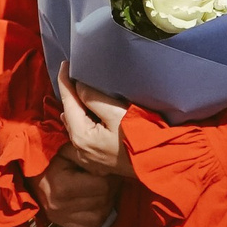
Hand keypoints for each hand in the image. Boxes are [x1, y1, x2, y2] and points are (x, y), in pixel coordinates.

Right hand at [33, 154, 117, 226]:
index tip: (108, 170)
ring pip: (101, 215)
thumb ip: (84, 153)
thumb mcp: (65, 153)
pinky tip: (94, 205)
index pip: (102, 185)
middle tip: (109, 179)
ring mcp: (63, 220)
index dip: (110, 176)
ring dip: (106, 202)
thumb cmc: (50, 165)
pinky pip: (93, 226)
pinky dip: (98, 216)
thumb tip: (105, 157)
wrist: (30, 184)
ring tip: (102, 191)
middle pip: (103, 200)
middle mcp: (61, 206)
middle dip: (111, 188)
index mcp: (62, 186)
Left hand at [57, 66, 133, 180]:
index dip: (65, 82)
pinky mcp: (98, 161)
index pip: (68, 102)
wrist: (163, 162)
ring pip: (75, 127)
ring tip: (76, 91)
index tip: (64, 64)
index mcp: (81, 136)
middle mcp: (80, 149)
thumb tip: (79, 86)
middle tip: (71, 75)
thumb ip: (94, 98)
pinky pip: (84, 137)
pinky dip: (82, 122)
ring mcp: (88, 158)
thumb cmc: (142, 136)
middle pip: (69, 115)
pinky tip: (84, 115)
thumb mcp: (118, 112)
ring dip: (76, 109)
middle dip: (70, 95)